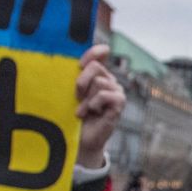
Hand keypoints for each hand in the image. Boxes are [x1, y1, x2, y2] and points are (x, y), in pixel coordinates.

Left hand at [75, 45, 123, 169]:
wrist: (81, 138)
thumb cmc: (74, 115)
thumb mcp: (71, 93)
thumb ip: (75, 77)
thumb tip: (76, 64)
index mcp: (98, 74)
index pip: (100, 54)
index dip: (93, 52)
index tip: (79, 63)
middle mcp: (109, 80)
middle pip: (95, 66)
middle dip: (81, 81)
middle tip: (76, 97)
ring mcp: (116, 91)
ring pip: (98, 82)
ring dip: (86, 99)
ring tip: (83, 111)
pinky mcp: (119, 103)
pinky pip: (104, 95)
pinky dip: (94, 104)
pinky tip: (93, 113)